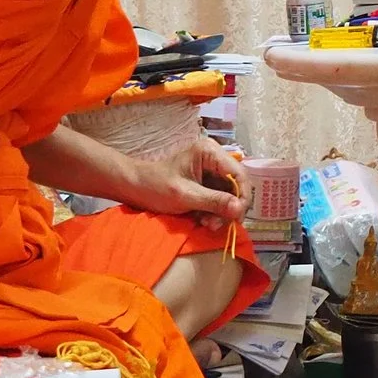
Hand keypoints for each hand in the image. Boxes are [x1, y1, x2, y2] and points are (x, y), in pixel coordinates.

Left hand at [121, 141, 245, 229]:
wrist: (134, 188)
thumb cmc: (156, 186)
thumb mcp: (186, 196)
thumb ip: (214, 201)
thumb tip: (239, 210)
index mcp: (210, 152)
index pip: (239, 174)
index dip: (242, 196)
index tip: (237, 217)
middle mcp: (215, 159)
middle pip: (237, 186)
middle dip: (229, 208)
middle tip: (217, 225)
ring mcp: (211, 172)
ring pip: (229, 196)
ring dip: (221, 213)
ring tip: (208, 224)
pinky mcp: (207, 185)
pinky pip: (220, 200)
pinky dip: (214, 213)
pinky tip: (203, 220)